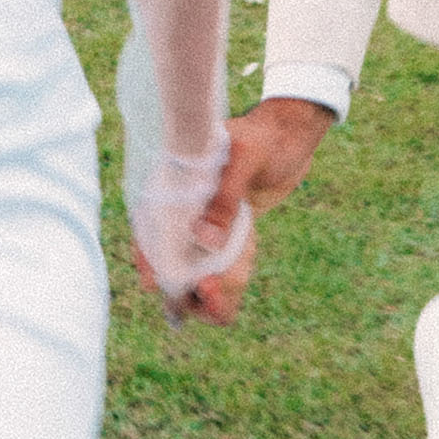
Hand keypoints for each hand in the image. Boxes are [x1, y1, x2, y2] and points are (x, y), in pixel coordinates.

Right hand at [134, 96, 331, 330]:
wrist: (292, 136)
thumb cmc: (263, 137)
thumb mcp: (244, 160)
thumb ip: (224, 199)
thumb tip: (205, 241)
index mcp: (177, 182)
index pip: (150, 222)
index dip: (146, 254)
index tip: (151, 282)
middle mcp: (186, 206)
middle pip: (170, 252)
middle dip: (182, 282)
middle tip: (207, 290)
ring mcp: (206, 220)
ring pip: (195, 265)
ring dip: (206, 289)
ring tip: (223, 302)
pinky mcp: (226, 230)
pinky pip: (220, 263)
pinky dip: (226, 279)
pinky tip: (234, 285)